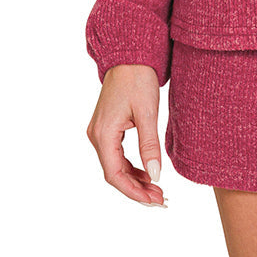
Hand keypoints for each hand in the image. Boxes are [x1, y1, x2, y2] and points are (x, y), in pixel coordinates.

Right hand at [86, 64, 167, 206]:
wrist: (130, 56)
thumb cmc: (138, 79)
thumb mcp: (148, 113)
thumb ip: (149, 145)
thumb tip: (155, 175)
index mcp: (104, 134)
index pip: (115, 175)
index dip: (134, 192)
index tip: (154, 200)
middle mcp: (97, 135)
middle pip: (113, 174)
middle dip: (136, 189)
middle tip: (160, 198)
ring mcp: (100, 131)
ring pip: (115, 165)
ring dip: (134, 179)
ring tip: (156, 189)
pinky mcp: (107, 127)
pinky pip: (117, 154)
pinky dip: (131, 166)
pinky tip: (147, 172)